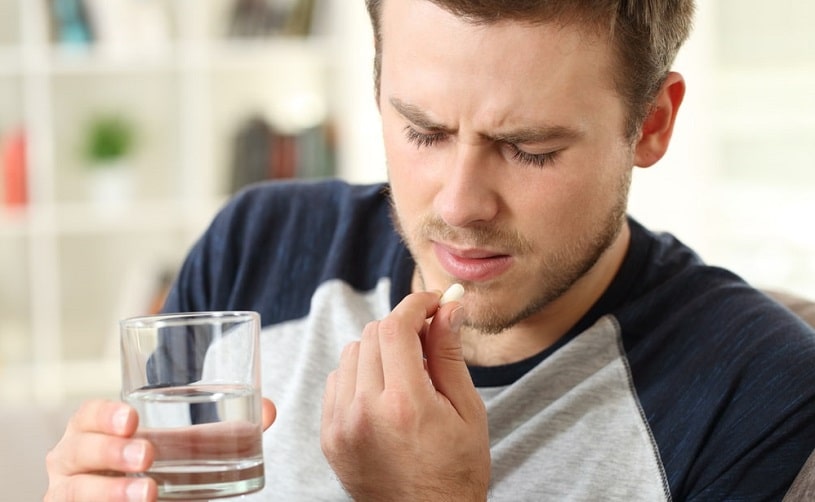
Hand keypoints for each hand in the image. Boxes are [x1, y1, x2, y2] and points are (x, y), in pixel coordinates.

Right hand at [44, 398, 275, 500]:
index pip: (87, 415)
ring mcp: (69, 495)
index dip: (104, 415)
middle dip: (110, 452)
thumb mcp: (186, 449)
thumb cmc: (157, 466)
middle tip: (149, 455)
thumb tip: (268, 410)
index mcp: (93, 430)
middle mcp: (71, 461)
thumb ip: (224, 430)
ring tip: (148, 492)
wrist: (145, 499)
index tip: (134, 419)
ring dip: (110, 493)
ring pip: (74, 492)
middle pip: (75, 450)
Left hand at [321, 291, 490, 500]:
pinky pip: (337, 382)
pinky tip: (383, 393)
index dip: (414, 306)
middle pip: (371, 335)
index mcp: (405, 404)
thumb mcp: (468, 411)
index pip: (395, 328)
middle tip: (427, 339)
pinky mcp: (329, 437)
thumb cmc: (456, 471)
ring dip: (378, 351)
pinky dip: (359, 375)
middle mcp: (365, 412)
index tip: (431, 303)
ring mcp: (341, 425)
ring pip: (351, 354)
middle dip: (401, 328)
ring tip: (406, 373)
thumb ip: (450, 354)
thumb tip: (448, 307)